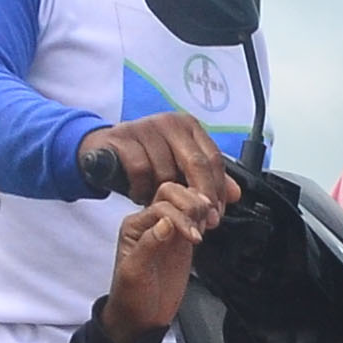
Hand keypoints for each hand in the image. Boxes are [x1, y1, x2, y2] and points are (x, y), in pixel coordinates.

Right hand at [81, 112, 231, 207]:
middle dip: (200, 197)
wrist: (106, 153)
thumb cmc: (147, 160)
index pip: (213, 159)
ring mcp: (145, 126)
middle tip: (199, 221)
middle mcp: (170, 122)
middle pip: (195, 164)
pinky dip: (141, 188)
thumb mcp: (180, 168)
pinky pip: (140, 170)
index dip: (218, 190)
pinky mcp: (123, 137)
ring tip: (158, 202)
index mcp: (189, 126)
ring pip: (166, 170)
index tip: (217, 214)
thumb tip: (236, 194)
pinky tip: (139, 194)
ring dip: (163, 195)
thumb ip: (208, 179)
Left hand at [97, 174, 229, 339]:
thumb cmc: (130, 299)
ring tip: (207, 226)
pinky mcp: (183, 241)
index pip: (161, 205)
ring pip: (186, 201)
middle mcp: (151, 223)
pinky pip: (196, 218)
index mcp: (135, 226)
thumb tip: (166, 222)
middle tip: (202, 226)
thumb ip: (148, 245)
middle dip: (192, 205)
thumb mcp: (134, 274)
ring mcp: (168, 231)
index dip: (180, 217)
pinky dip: (206, 217)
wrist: (140, 320)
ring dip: (201, 208)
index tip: (192, 238)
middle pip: (173, 192)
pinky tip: (210, 228)